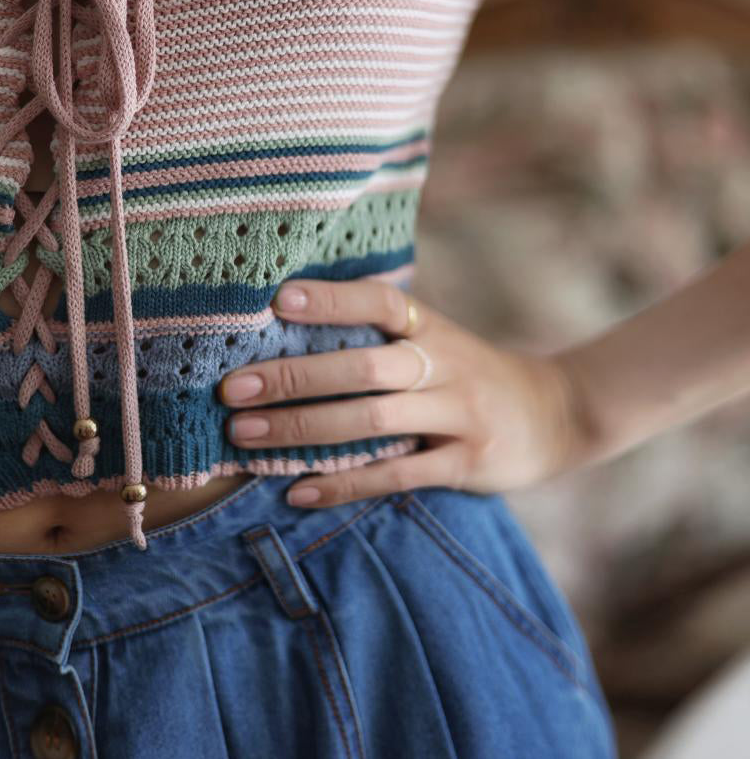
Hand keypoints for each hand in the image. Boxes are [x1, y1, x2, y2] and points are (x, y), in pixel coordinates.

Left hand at [219, 278, 597, 507]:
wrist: (555, 413)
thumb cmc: (470, 372)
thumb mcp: (438, 339)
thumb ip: (382, 334)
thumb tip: (288, 325)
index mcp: (432, 328)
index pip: (380, 301)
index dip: (332, 299)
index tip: (276, 300)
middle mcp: (445, 365)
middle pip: (364, 367)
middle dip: (295, 377)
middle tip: (234, 388)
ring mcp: (458, 415)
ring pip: (372, 421)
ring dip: (303, 429)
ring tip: (245, 438)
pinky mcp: (466, 463)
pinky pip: (396, 475)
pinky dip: (343, 484)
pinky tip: (297, 491)